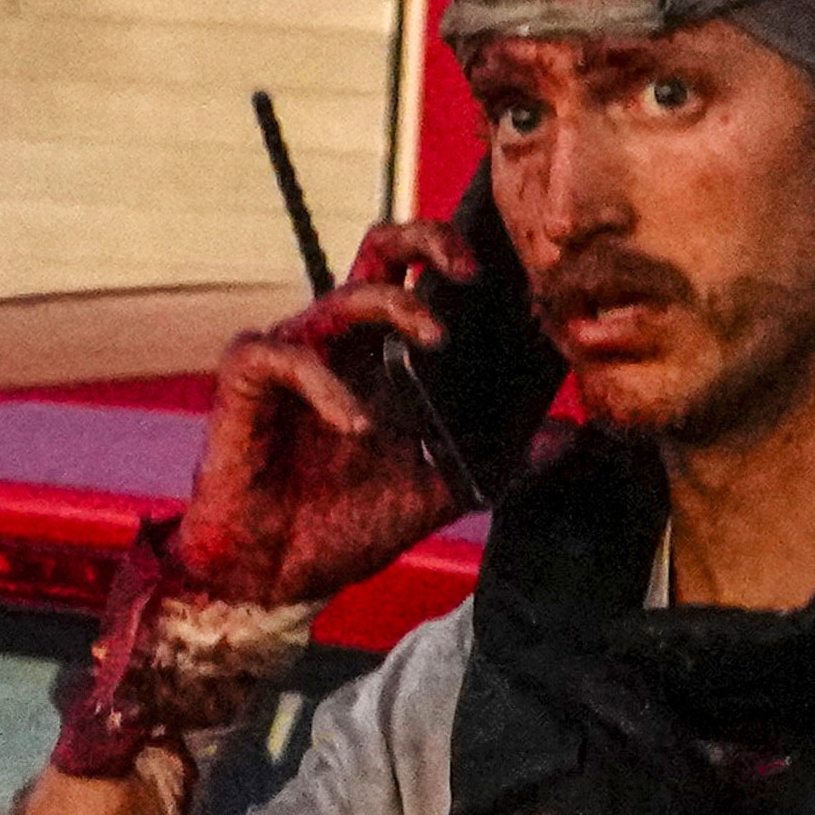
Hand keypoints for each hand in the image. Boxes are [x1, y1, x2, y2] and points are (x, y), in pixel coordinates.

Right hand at [177, 222, 488, 606]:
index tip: (510, 281)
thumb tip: (567, 437)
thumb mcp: (438, 489)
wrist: (275, 575)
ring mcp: (293, 355)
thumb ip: (498, 460)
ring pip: (342, 294)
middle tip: (471, 271)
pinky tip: (356, 423)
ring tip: (435, 341)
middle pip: (379, 248)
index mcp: (382, 356)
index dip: (457, 256)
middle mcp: (340, 342)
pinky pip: (283, 356)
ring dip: (395, 307)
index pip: (418, 273)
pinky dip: (325, 384)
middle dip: (427, 238)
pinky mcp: (247, 381)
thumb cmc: (343, 523)